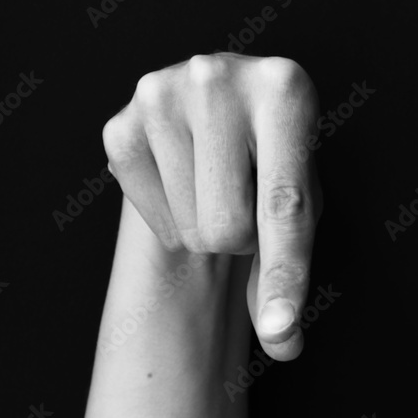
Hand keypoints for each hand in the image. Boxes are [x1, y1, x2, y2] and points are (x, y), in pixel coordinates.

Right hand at [102, 53, 322, 360]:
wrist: (219, 117)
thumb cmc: (271, 162)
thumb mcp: (299, 199)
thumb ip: (291, 269)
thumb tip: (283, 342)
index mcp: (284, 86)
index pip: (283, 205)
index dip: (284, 278)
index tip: (280, 333)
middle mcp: (217, 75)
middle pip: (228, 229)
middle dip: (241, 238)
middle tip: (243, 195)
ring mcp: (159, 94)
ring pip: (190, 231)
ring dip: (204, 225)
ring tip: (212, 182)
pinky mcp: (118, 125)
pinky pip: (148, 219)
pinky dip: (168, 217)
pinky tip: (179, 178)